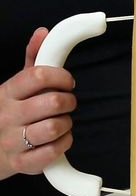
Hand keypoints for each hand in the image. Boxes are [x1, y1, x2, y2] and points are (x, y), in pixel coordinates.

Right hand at [0, 28, 76, 177]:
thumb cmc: (5, 115)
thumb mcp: (13, 87)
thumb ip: (31, 62)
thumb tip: (43, 33)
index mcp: (7, 92)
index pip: (38, 75)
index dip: (61, 76)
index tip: (68, 81)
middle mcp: (8, 115)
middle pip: (53, 102)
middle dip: (69, 101)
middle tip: (67, 103)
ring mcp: (13, 140)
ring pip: (54, 127)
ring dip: (67, 124)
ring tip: (62, 123)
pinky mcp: (20, 163)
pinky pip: (51, 153)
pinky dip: (63, 144)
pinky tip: (60, 140)